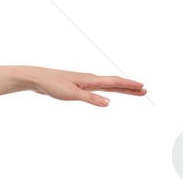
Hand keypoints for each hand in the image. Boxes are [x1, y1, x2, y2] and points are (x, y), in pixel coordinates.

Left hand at [23, 66, 144, 106]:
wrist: (37, 79)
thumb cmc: (53, 85)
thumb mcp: (72, 94)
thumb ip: (91, 99)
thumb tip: (109, 103)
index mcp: (91, 80)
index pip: (115, 82)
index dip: (129, 86)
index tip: (143, 88)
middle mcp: (90, 79)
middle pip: (115, 84)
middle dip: (130, 88)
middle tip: (144, 91)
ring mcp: (85, 82)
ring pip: (107, 86)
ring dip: (121, 89)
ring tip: (132, 92)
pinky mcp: (78, 86)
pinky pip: (99, 88)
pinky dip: (108, 90)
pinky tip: (107, 94)